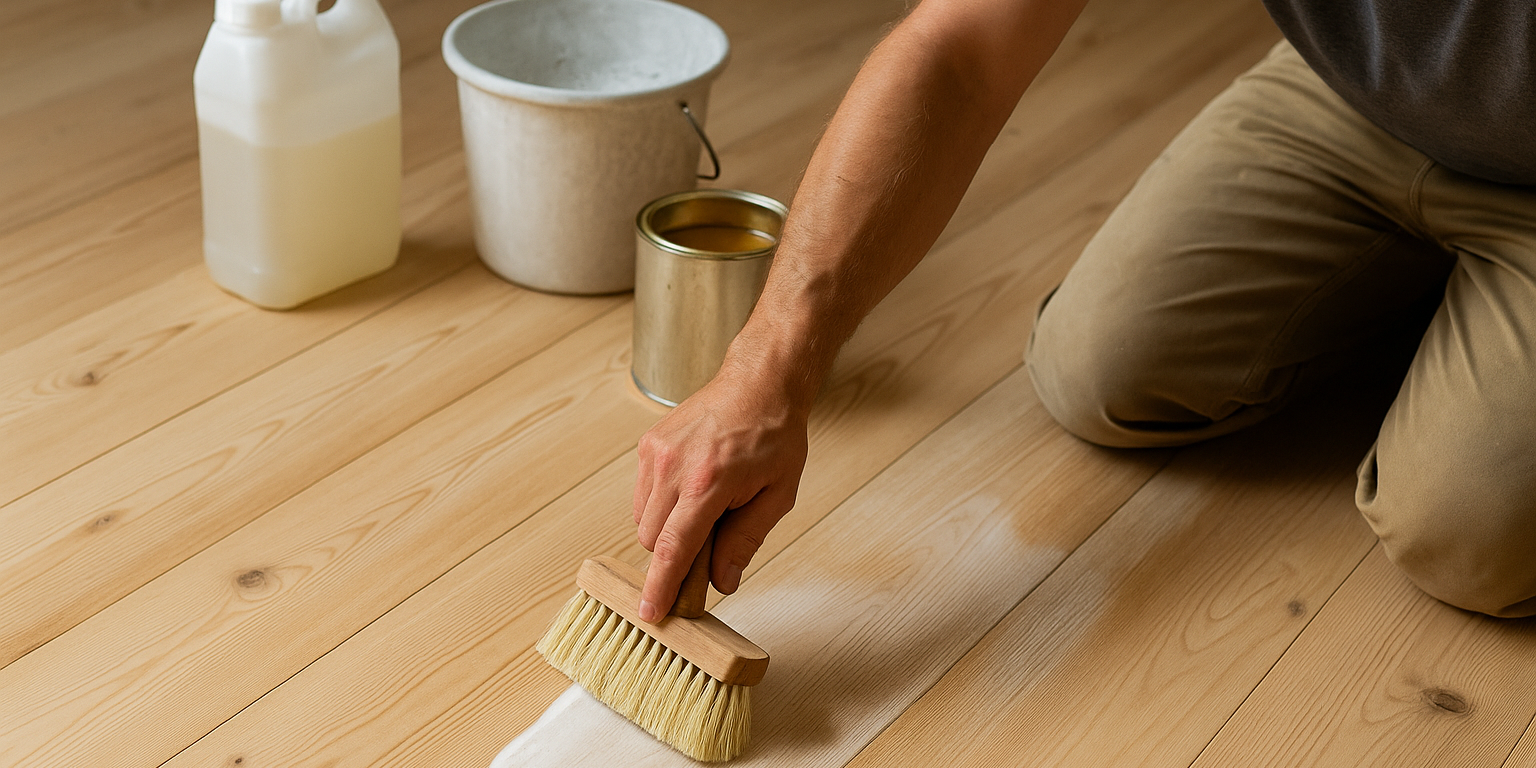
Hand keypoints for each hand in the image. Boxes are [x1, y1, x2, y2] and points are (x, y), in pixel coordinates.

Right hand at [633, 366, 808, 621]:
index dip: (660, 586)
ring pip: (642, 520)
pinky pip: (642, 496)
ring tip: (704, 508)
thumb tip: (722, 582)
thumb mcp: (776, 495)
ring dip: (666, 530)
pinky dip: (661, 506)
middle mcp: (674, 467)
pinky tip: (690, 491)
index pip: (675, 548)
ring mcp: (656, 453)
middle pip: (653, 540)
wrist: (759, 383)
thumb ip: (745, 541)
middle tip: (709, 545)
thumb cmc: (774, 435)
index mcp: (709, 482)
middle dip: (674, 555)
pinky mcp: (648, 445)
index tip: (649, 613)